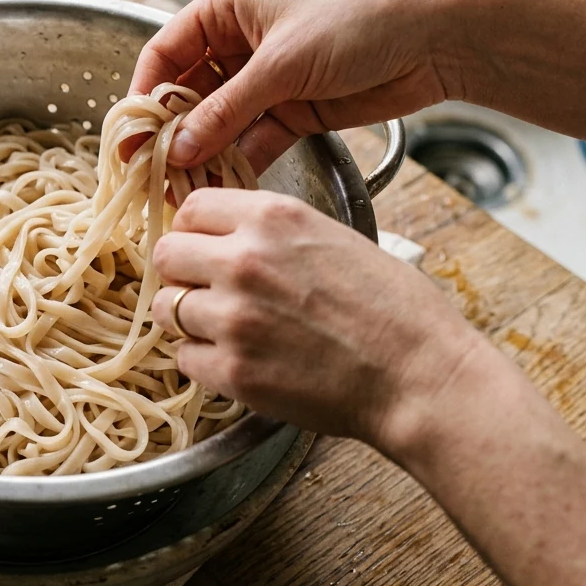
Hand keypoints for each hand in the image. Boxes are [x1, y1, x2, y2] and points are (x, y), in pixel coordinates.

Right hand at [128, 0, 458, 173]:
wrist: (437, 35)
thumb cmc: (359, 18)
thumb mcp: (281, 63)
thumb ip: (226, 110)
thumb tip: (178, 149)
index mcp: (227, 7)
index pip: (166, 52)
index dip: (144, 95)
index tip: (130, 137)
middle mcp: (240, 41)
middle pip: (188, 92)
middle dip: (170, 132)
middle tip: (150, 172)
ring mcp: (267, 78)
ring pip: (218, 121)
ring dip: (202, 152)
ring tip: (180, 187)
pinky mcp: (293, 110)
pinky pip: (252, 140)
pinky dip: (237, 161)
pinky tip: (220, 185)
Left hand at [149, 187, 486, 447]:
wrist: (419, 377)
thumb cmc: (394, 309)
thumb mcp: (334, 238)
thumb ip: (273, 232)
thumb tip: (225, 235)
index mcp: (272, 218)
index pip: (191, 208)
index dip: (195, 230)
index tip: (204, 247)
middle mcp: (244, 260)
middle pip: (166, 255)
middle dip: (181, 273)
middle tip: (206, 290)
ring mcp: (233, 317)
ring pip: (166, 309)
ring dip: (188, 319)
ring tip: (224, 329)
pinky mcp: (232, 370)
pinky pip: (185, 357)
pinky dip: (203, 361)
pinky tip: (238, 360)